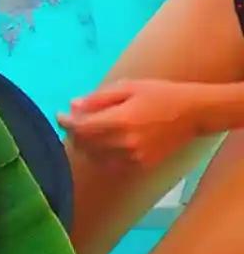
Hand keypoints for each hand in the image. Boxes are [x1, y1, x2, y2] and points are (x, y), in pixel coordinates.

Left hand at [58, 79, 205, 167]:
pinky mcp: (139, 166)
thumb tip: (72, 105)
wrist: (194, 113)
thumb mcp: (129, 87)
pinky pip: (108, 163)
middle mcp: (124, 143)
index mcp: (121, 120)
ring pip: (93, 156)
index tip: (60, 115)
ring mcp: (132, 157)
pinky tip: (102, 142)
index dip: (66, 122)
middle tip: (72, 121)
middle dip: (73, 132)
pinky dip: (99, 154)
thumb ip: (99, 98)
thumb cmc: (161, 94)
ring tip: (86, 130)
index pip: (81, 127)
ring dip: (84, 144)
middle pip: (84, 143)